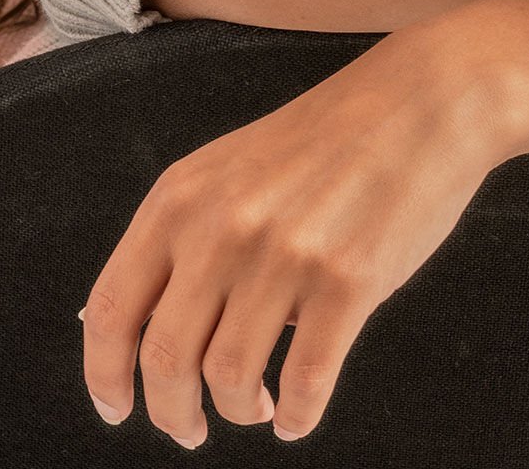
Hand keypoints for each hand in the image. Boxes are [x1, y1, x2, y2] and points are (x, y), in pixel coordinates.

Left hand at [77, 21, 504, 445]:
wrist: (423, 99)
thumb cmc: (332, 135)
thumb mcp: (233, 167)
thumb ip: (186, 233)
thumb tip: (146, 328)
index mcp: (184, 197)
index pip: (112, 311)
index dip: (104, 376)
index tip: (117, 408)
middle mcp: (224, 228)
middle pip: (166, 360)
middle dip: (173, 412)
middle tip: (189, 429)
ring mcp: (286, 256)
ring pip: (231, 380)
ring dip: (240, 410)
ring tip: (257, 408)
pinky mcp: (348, 282)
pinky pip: (306, 383)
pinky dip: (297, 415)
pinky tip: (298, 413)